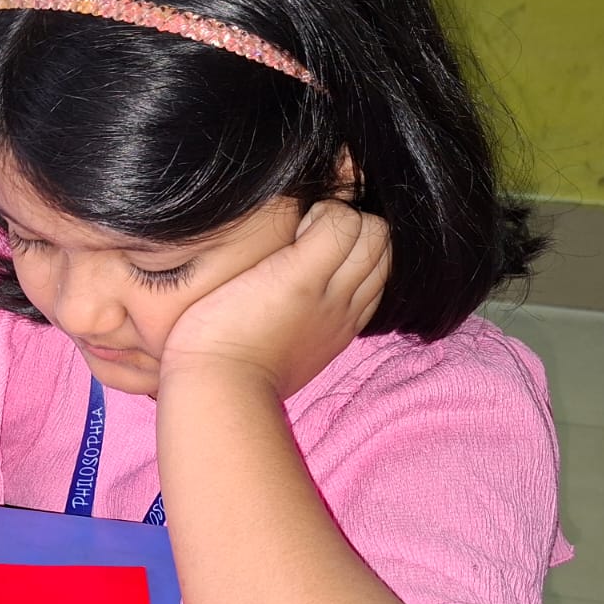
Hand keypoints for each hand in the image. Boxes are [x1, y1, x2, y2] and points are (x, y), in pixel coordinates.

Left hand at [161, 201, 389, 398]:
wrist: (218, 392)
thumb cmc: (230, 376)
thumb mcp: (279, 356)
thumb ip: (295, 332)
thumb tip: (284, 321)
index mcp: (338, 328)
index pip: (375, 276)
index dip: (354, 253)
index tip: (314, 257)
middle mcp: (344, 311)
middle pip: (384, 252)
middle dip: (355, 230)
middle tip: (306, 237)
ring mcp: (328, 295)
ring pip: (375, 235)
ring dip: (341, 218)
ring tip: (299, 232)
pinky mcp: (302, 278)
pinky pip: (342, 223)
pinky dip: (324, 211)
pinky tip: (293, 225)